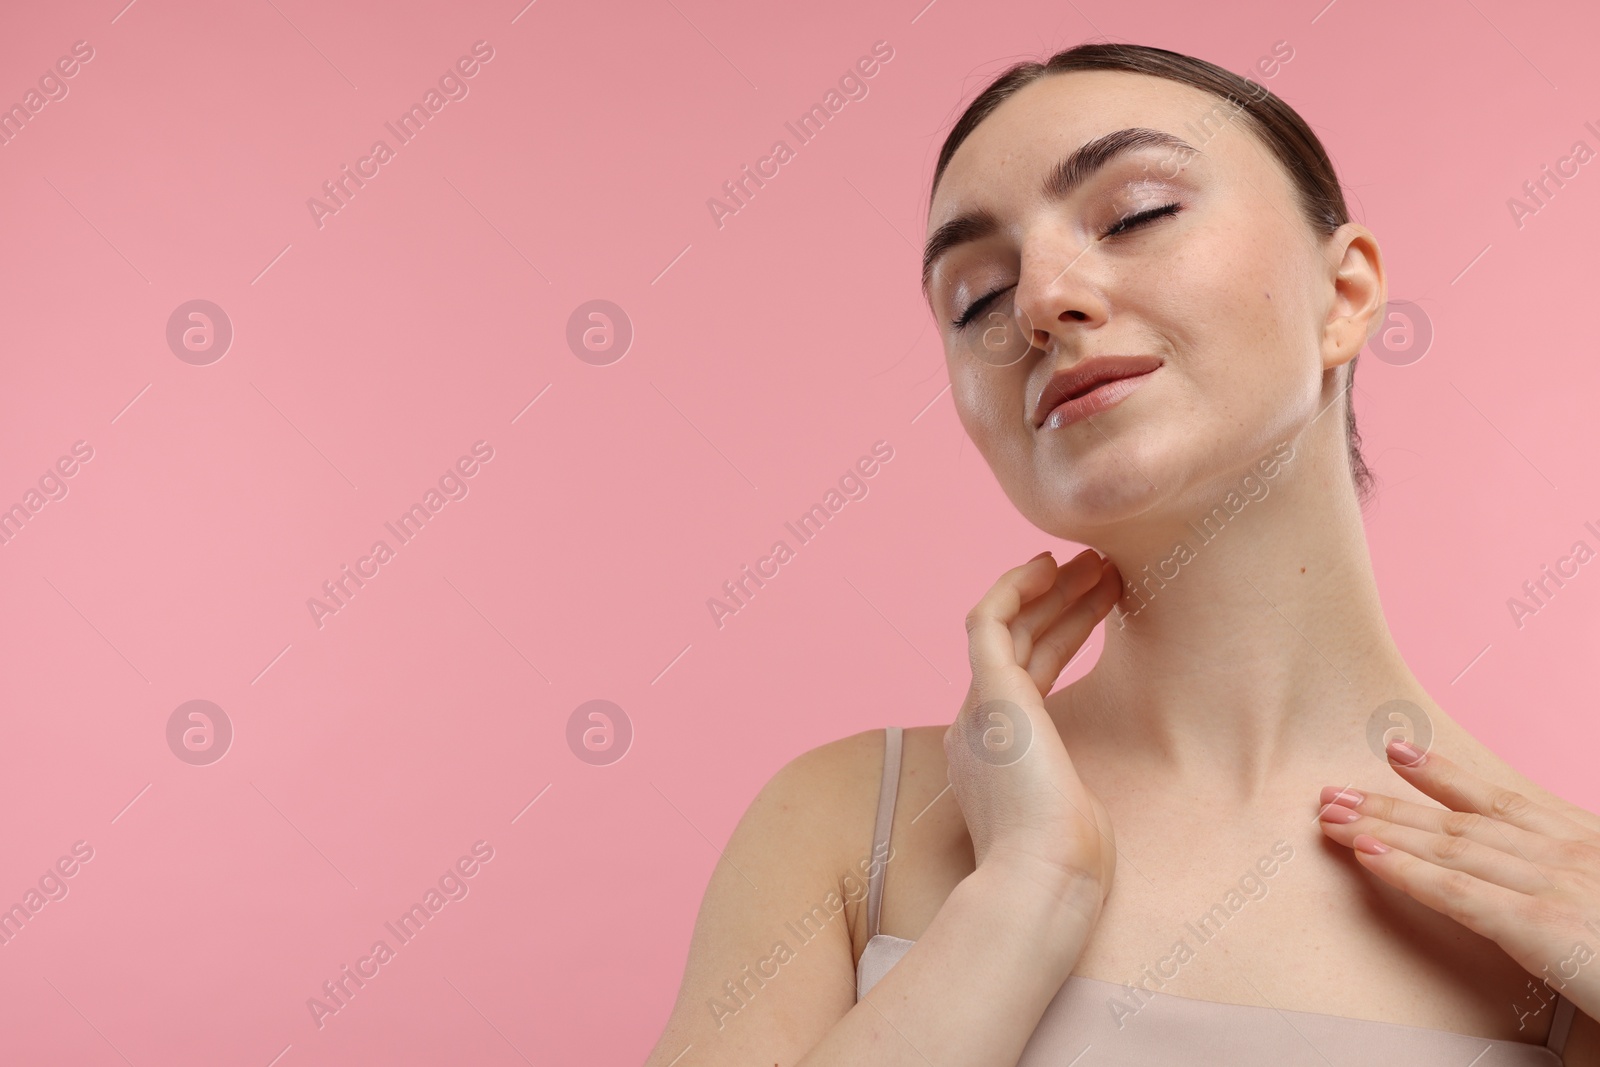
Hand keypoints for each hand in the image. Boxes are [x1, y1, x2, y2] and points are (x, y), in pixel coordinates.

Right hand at [944, 548, 1123, 909]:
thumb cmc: (1069, 860)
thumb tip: (1084, 781)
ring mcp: (977, 708)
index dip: (1064, 629)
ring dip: (1048, 587)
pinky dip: (1013, 587)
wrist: (1043, 879)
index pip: (1029, 671)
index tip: (1102, 601)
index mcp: (998, 752)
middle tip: (1102, 566)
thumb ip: (1071, 780)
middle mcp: (979, 725)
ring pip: (1007, 626)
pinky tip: (1050, 565)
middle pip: (1019, 643)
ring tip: (1096, 559)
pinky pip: (988, 621)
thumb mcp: (1076, 806)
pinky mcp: (985, 694)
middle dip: (1060, 601)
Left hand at [1317, 740, 1599, 1023]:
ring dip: (1381, 828)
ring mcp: (1553, 886)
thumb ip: (1574, 887)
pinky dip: (1406, 870)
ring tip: (1331, 816)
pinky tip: (1366, 855)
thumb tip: (1539, 892)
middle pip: (1459, 822)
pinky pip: (1457, 892)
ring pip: (1447, 847)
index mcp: (1586, 845)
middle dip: (1389, 804)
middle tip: (1333, 790)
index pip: (1501, 801)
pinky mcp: (1541, 926)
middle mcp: (1566, 854)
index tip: (1400, 752)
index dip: (1444, 776)